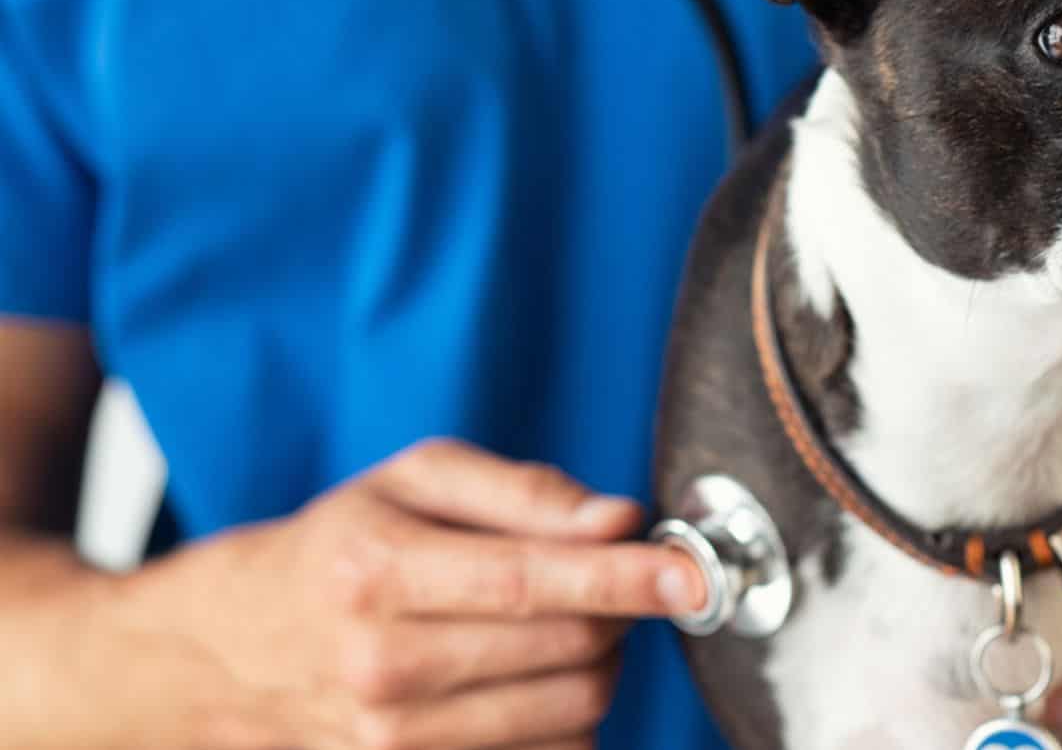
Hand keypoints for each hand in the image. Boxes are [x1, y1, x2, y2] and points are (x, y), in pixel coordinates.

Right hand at [99, 439, 704, 749]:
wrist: (226, 649)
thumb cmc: (335, 547)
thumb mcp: (412, 481)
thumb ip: (524, 492)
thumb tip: (619, 519)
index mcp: (378, 574)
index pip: (535, 584)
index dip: (628, 579)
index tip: (693, 575)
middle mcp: (383, 669)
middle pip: (569, 653)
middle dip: (618, 613)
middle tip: (612, 580)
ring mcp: (391, 742)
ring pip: (570, 714)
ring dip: (596, 665)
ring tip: (558, 627)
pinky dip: (564, 714)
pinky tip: (528, 677)